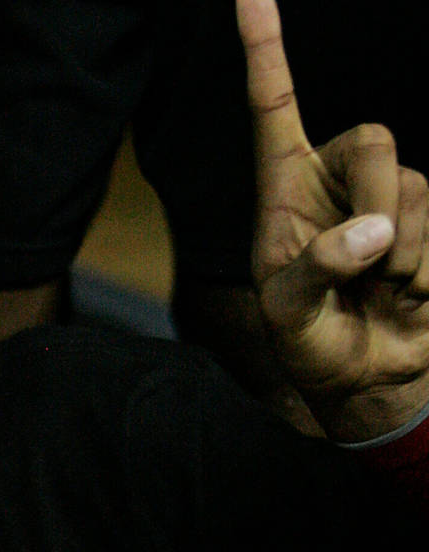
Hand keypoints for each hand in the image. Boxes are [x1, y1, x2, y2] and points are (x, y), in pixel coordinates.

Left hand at [237, 0, 428, 441]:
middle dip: (378, 200)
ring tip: (377, 289)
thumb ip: (320, 268)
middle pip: (375, 139)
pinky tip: (404, 295)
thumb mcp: (290, 311)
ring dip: (403, 250)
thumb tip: (377, 231)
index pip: (272, 105)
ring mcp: (386, 197)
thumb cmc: (308, 340)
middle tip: (368, 262)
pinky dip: (424, 269)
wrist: (364, 375)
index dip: (264, 49)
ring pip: (417, 184)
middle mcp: (334, 178)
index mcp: (282, 185)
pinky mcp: (427, 221)